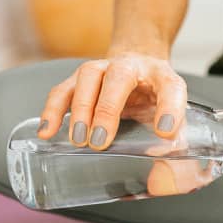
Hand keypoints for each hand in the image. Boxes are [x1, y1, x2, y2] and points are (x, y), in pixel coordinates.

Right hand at [38, 52, 186, 148]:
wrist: (139, 64)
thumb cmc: (155, 92)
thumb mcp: (173, 110)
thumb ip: (175, 131)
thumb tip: (168, 158)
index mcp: (162, 76)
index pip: (170, 88)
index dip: (169, 110)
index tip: (165, 132)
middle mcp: (130, 66)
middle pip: (118, 78)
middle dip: (108, 110)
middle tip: (100, 141)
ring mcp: (102, 68)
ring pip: (87, 79)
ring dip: (81, 109)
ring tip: (78, 139)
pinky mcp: (80, 79)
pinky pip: (63, 90)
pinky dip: (53, 110)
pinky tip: (47, 131)